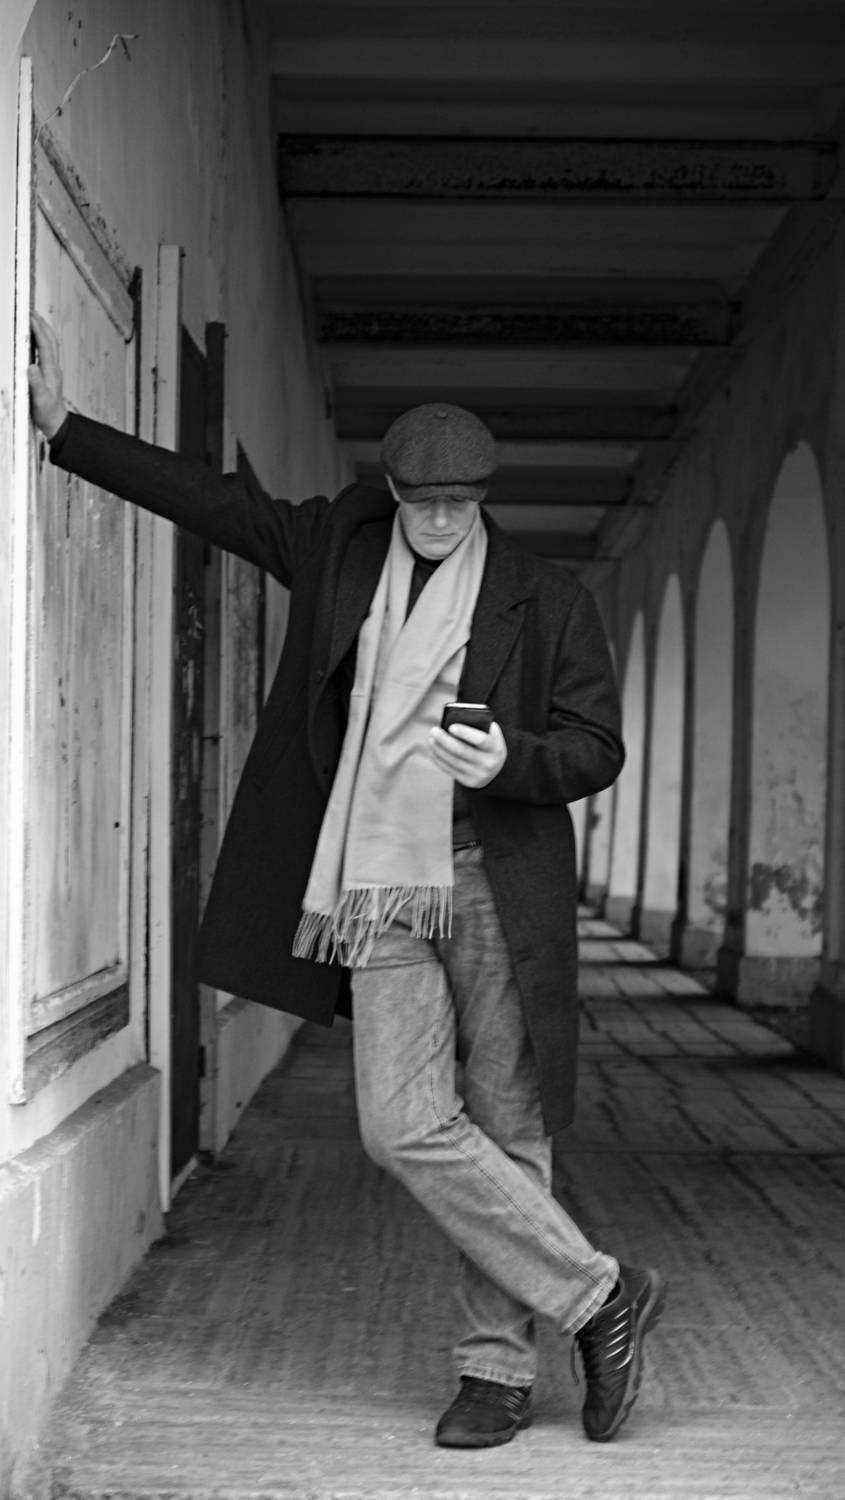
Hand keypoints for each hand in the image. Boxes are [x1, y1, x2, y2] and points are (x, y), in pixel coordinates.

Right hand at [28, 312, 68, 438]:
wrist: (56, 423)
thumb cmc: (47, 413)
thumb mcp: (39, 400)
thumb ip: (36, 384)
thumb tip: (31, 366)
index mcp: (51, 372)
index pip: (46, 346)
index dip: (38, 330)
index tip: (30, 316)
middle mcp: (53, 368)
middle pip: (50, 340)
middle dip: (41, 324)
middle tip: (30, 310)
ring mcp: (52, 370)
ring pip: (50, 344)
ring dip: (42, 329)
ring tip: (32, 318)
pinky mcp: (49, 373)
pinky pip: (46, 351)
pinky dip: (41, 340)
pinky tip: (34, 338)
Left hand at [429, 721, 507, 788]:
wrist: (497, 769)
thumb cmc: (488, 743)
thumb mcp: (490, 734)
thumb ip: (478, 726)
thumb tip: (453, 722)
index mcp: (496, 748)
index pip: (480, 740)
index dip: (465, 733)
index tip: (451, 726)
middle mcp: (489, 763)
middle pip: (461, 751)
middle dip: (445, 740)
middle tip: (433, 730)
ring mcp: (479, 775)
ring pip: (453, 761)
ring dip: (439, 749)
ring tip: (432, 739)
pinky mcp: (469, 782)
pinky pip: (450, 770)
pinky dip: (439, 760)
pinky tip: (433, 751)